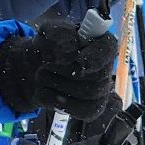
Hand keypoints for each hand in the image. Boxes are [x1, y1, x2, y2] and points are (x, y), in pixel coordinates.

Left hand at [0, 24, 119, 121]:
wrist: (36, 67)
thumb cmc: (48, 47)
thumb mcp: (47, 33)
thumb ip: (58, 34)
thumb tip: (72, 46)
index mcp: (100, 42)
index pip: (109, 48)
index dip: (96, 57)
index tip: (78, 61)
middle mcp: (106, 67)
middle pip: (97, 77)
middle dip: (65, 72)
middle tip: (45, 65)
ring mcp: (101, 91)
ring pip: (88, 95)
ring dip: (57, 84)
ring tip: (41, 75)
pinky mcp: (91, 109)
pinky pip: (81, 111)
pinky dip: (55, 100)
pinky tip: (44, 91)